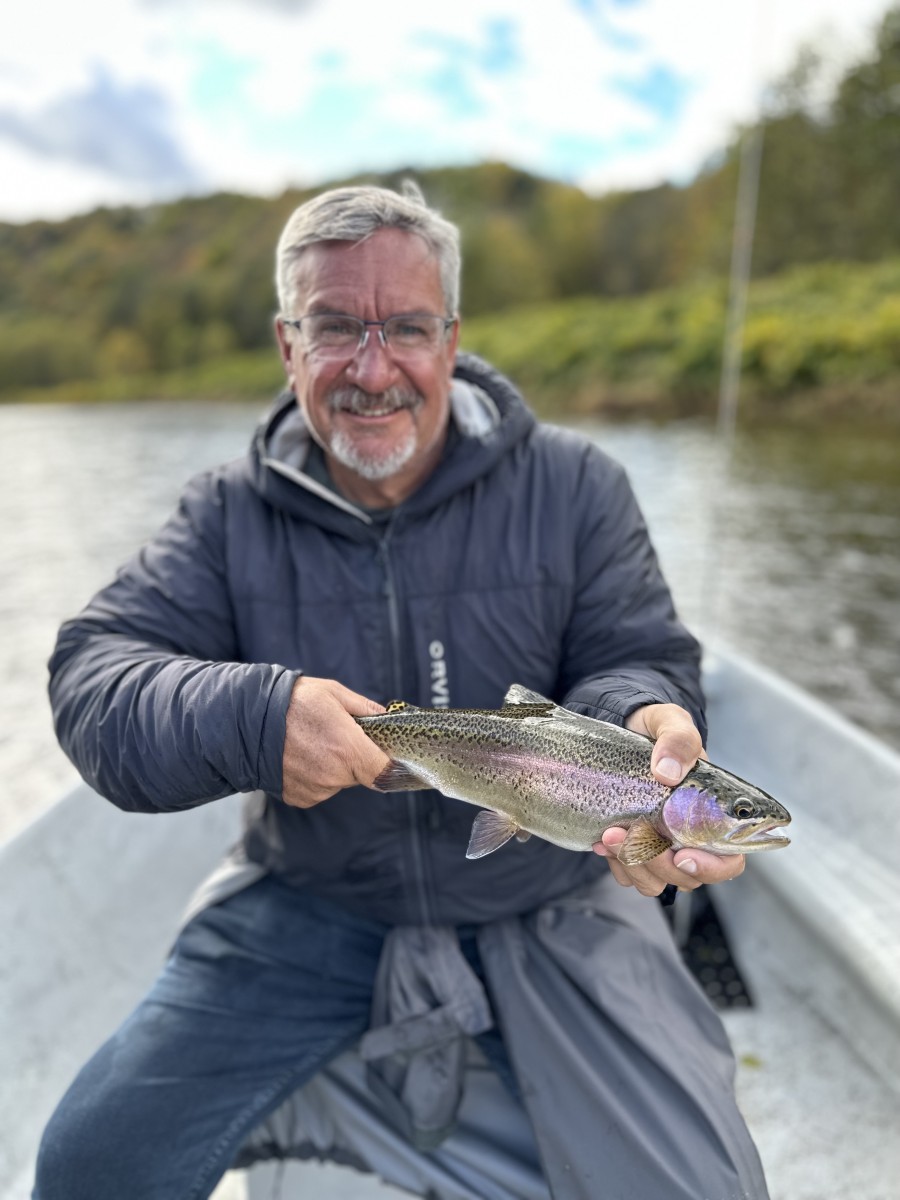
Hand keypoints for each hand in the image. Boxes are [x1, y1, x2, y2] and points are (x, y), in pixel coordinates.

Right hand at [282, 676, 390, 808]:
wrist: (246, 722)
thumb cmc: (292, 702)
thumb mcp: (333, 693)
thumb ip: (364, 708)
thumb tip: (386, 717)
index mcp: (348, 749)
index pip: (384, 772)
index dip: (389, 765)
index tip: (386, 755)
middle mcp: (334, 775)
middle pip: (359, 774)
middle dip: (354, 758)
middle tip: (335, 737)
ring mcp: (315, 789)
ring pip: (337, 781)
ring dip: (332, 767)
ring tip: (311, 743)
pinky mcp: (299, 797)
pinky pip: (317, 789)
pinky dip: (313, 776)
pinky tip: (299, 756)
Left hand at [592, 703, 744, 895]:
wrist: (625, 729)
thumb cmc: (658, 728)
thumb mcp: (671, 722)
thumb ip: (677, 741)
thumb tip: (667, 773)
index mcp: (713, 814)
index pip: (728, 861)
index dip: (710, 868)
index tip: (682, 855)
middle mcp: (690, 837)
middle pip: (686, 877)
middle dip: (656, 863)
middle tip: (627, 833)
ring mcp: (662, 846)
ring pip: (655, 881)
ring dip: (631, 865)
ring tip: (608, 836)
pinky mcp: (634, 847)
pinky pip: (628, 874)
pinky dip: (615, 863)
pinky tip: (599, 840)